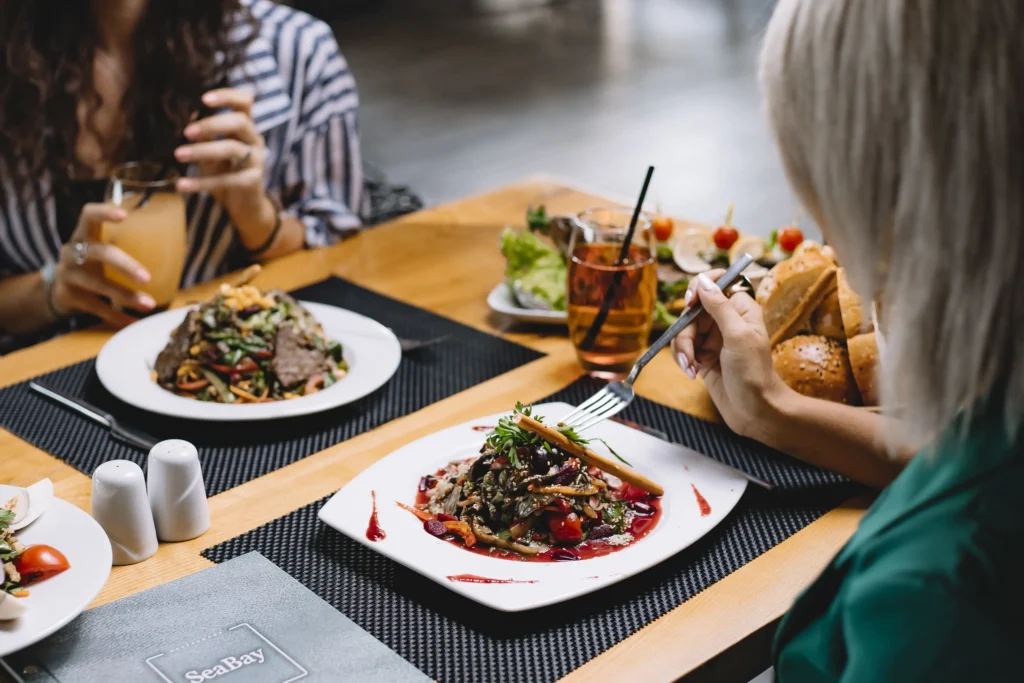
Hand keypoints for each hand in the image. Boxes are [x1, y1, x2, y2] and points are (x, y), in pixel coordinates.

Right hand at [51, 204, 153, 327]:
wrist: (58, 291)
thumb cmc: (94, 265)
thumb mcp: (102, 251)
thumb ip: (126, 245)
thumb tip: (179, 246)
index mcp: (83, 235)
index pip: (88, 215)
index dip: (104, 212)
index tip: (124, 215)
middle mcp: (71, 252)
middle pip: (99, 253)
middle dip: (125, 265)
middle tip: (147, 277)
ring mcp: (67, 275)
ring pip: (98, 285)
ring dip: (125, 296)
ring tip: (149, 304)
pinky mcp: (68, 297)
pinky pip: (97, 308)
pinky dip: (117, 317)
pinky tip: (134, 323)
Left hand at [174, 88, 275, 246]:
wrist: (243, 205)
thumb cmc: (226, 172)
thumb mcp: (211, 151)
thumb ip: (204, 135)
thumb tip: (190, 116)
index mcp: (245, 127)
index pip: (245, 102)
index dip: (228, 96)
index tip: (204, 99)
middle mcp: (254, 140)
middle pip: (240, 122)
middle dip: (212, 124)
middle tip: (186, 132)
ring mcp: (256, 160)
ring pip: (232, 149)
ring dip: (203, 151)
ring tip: (178, 155)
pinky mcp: (252, 181)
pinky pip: (227, 180)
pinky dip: (202, 183)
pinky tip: (182, 185)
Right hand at [671, 269, 789, 438]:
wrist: (755, 410)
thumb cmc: (754, 373)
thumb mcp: (738, 335)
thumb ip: (719, 306)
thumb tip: (702, 281)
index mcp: (740, 309)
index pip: (717, 282)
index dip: (700, 287)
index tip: (690, 302)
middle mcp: (726, 320)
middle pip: (693, 310)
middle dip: (687, 331)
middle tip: (690, 351)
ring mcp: (713, 339)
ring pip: (684, 331)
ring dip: (683, 349)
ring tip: (690, 367)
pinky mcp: (703, 357)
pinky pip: (683, 349)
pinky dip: (683, 359)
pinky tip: (691, 372)